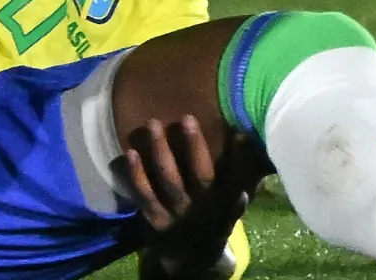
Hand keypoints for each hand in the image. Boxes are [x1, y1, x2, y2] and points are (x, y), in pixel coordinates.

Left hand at [123, 116, 268, 279]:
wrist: (194, 257)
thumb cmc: (214, 218)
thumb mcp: (231, 203)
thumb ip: (238, 176)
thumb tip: (245, 138)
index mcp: (217, 202)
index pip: (213, 173)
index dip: (203, 148)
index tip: (195, 120)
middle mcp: (196, 209)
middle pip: (190, 177)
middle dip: (184, 147)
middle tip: (176, 119)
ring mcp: (174, 215)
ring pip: (167, 183)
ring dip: (159, 154)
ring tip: (153, 125)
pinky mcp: (155, 220)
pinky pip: (144, 197)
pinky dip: (137, 176)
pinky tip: (130, 153)